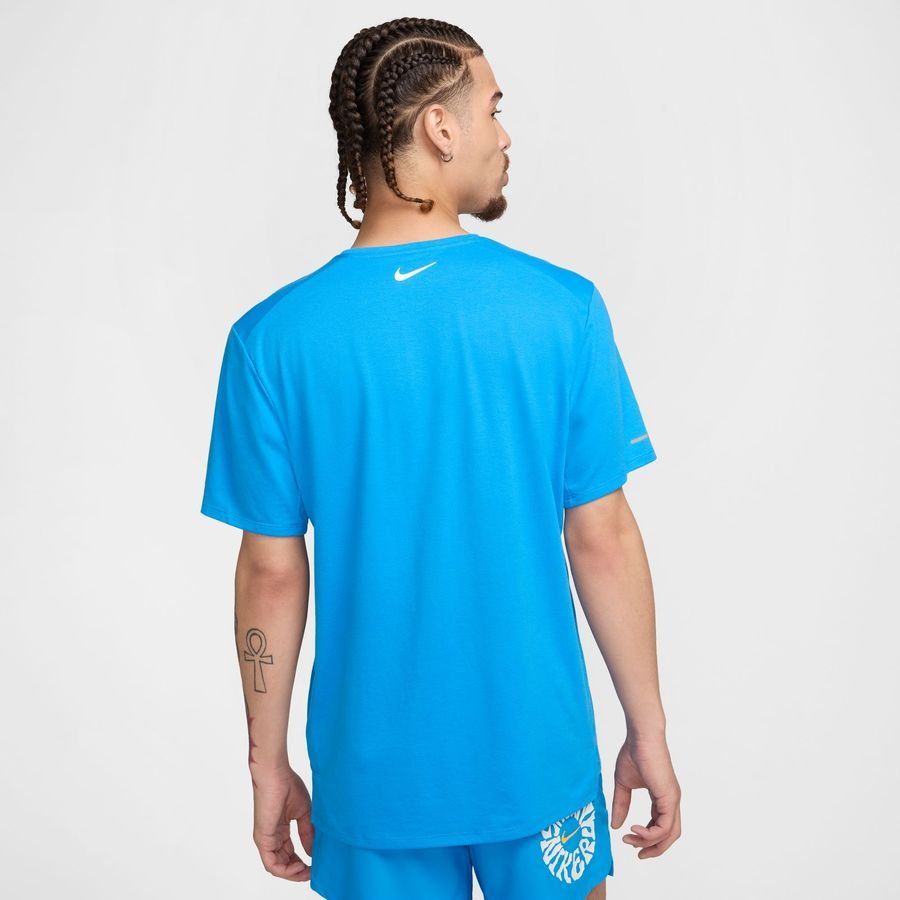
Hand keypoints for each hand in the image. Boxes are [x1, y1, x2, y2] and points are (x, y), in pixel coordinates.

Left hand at [251, 766, 314, 880]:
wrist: (275, 774)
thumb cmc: (288, 785)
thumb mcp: (303, 813)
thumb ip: (307, 833)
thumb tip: (313, 853)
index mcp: (280, 830)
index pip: (290, 854)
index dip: (302, 862)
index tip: (316, 864)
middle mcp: (272, 837)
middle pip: (284, 863)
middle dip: (299, 871)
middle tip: (313, 872)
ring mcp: (266, 839)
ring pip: (277, 867)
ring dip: (293, 874)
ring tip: (307, 871)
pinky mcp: (262, 839)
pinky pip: (271, 864)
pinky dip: (285, 870)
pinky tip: (299, 865)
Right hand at [610, 733, 681, 858]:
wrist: (640, 736)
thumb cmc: (633, 753)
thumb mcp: (623, 784)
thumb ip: (621, 804)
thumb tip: (615, 826)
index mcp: (662, 798)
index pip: (660, 826)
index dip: (647, 838)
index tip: (630, 841)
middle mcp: (670, 801)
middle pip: (669, 836)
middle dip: (654, 849)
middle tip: (637, 854)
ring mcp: (672, 800)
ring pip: (669, 834)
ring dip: (650, 843)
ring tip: (631, 840)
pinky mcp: (670, 798)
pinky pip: (664, 826)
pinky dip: (650, 834)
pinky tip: (635, 830)